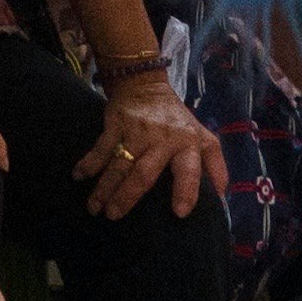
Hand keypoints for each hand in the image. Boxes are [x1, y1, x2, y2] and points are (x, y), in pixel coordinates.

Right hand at [82, 75, 226, 215]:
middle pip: (144, 173)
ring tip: (94, 207)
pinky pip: (101, 147)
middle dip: (128, 196)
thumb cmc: (176, 120)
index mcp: (187, 143)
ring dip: (104, 187)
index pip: (190, 169)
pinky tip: (78, 176)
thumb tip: (223, 195)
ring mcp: (137, 131)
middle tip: (114, 216)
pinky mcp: (116, 123)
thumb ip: (215, 164)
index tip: (179, 213)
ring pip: (120, 164)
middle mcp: (163, 138)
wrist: (145, 84)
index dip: (186, 190)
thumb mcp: (202, 136)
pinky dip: (89, 163)